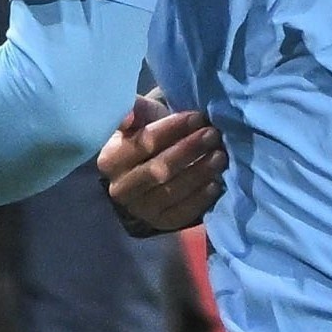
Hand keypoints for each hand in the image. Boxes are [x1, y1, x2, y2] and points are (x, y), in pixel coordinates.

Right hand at [98, 94, 227, 231]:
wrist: (154, 164)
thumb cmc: (150, 133)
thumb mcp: (143, 117)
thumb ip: (136, 109)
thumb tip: (128, 114)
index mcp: (110, 159)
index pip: (144, 143)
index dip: (173, 129)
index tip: (198, 117)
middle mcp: (120, 188)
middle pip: (158, 169)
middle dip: (189, 150)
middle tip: (214, 135)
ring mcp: (139, 209)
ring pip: (171, 191)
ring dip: (199, 172)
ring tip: (220, 156)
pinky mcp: (159, 222)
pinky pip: (180, 213)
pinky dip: (200, 198)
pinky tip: (215, 183)